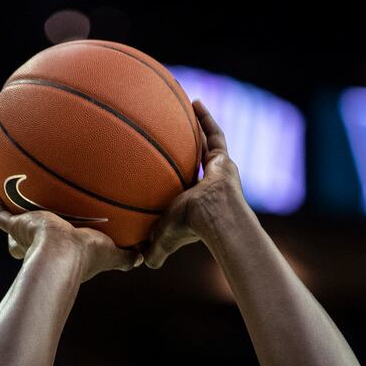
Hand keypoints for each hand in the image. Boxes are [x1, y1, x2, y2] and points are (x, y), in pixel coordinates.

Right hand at [0, 190, 143, 281]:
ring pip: (14, 227)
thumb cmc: (86, 255)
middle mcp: (41, 245)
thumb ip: (127, 257)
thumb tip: (145, 258)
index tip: (62, 238)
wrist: (62, 253)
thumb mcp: (111, 254)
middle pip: (30, 242)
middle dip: (29, 237)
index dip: (59, 243)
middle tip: (33, 224)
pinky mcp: (15, 226)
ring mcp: (26, 235)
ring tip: (7, 201)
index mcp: (62, 251)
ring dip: (11, 218)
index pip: (57, 247)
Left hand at [142, 99, 245, 268]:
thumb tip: (141, 263)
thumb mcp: (164, 237)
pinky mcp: (224, 159)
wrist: (216, 218)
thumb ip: (154, 249)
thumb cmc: (190, 228)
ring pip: (207, 145)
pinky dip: (206, 118)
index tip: (166, 167)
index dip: (177, 177)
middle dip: (188, 149)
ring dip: (197, 129)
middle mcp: (208, 184)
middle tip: (175, 134)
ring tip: (184, 111)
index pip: (185, 186)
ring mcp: (218, 171)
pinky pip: (214, 134)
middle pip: (197, 162)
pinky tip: (194, 102)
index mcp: (195, 201)